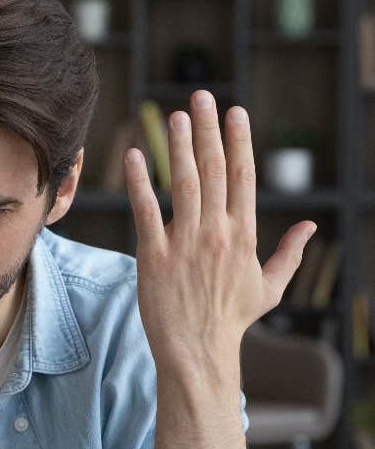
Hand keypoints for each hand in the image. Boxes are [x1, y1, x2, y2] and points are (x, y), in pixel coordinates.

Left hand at [124, 90, 316, 368]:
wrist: (198, 351)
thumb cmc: (231, 320)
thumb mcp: (270, 287)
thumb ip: (290, 254)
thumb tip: (312, 227)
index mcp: (244, 235)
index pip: (243, 177)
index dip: (239, 141)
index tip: (235, 112)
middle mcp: (217, 233)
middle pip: (214, 171)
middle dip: (209, 130)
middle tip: (202, 97)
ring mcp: (185, 243)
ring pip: (183, 184)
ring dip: (179, 147)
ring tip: (176, 116)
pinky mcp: (154, 257)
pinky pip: (146, 212)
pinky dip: (139, 183)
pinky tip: (134, 156)